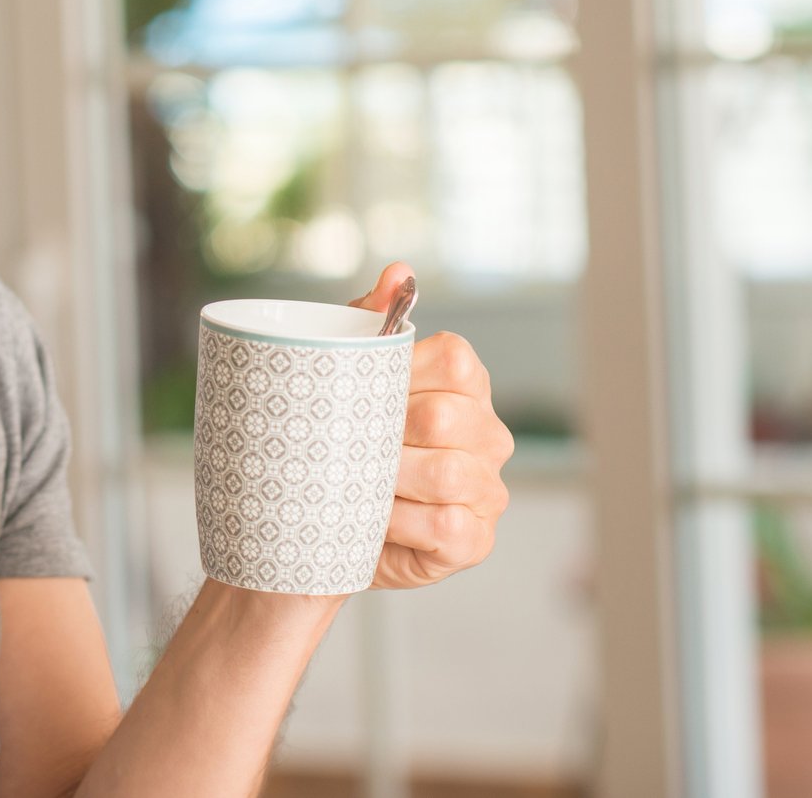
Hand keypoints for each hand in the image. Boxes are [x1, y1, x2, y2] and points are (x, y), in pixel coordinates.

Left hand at [349, 263, 514, 589]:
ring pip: (448, 472)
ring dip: (388, 478)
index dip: (402, 374)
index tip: (362, 391)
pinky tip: (375, 519)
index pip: (455, 360)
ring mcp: (487, 489)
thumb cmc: (343, 439)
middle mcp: (488, 435)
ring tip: (356, 481)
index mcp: (464, 386)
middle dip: (384, 431)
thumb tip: (398, 272)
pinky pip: (446, 524)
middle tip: (346, 442)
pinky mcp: (474, 539)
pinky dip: (400, 523)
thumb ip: (371, 319)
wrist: (323, 522)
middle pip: (445, 415)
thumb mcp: (347, 374)